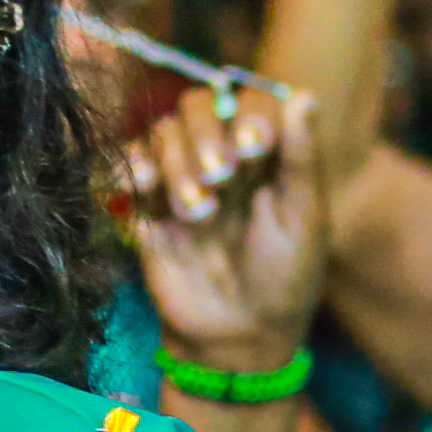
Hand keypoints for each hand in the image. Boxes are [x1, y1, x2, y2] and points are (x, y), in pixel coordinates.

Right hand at [123, 83, 322, 372]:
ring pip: (163, 134)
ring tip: (198, 213)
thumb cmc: (284, 279)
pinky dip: (132, 168)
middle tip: (222, 177)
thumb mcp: (303, 219)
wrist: (238, 337)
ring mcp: (182, 179)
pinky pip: (128, 165)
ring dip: (178, 164)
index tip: (255, 148)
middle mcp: (223, 157)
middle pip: (198, 106)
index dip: (247, 114)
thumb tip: (303, 94)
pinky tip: (146, 192)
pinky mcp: (146, 207)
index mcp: (266, 155)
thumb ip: (301, 157)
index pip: (249, 101)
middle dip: (206, 134)